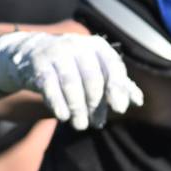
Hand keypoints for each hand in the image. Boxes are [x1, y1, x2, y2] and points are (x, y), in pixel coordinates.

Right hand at [0, 30, 143, 130]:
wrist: (31, 54)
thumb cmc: (73, 66)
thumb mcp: (96, 71)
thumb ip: (117, 85)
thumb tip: (139, 101)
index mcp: (97, 46)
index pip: (113, 67)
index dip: (118, 88)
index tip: (119, 109)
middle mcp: (78, 45)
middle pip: (92, 78)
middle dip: (95, 104)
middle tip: (95, 124)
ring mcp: (56, 51)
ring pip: (71, 83)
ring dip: (77, 108)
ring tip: (80, 125)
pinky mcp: (38, 62)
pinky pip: (49, 84)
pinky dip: (57, 102)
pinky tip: (62, 116)